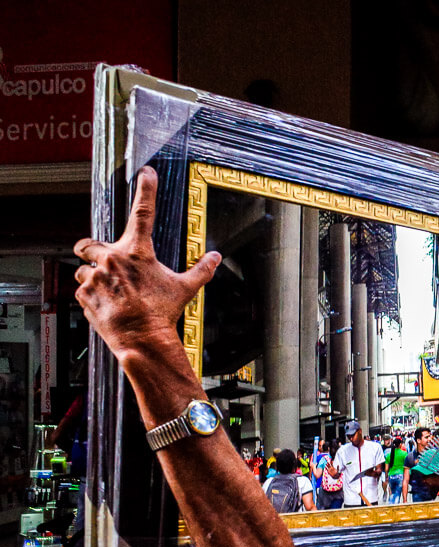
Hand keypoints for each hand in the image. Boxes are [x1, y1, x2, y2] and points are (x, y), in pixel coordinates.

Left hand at [74, 167, 220, 363]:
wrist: (142, 340)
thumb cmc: (162, 314)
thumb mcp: (184, 289)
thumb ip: (201, 270)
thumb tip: (215, 257)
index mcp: (138, 253)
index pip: (143, 212)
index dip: (146, 190)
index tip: (146, 174)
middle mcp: (112, 260)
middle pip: (89, 243)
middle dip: (93, 250)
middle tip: (104, 261)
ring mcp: (94, 277)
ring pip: (84, 269)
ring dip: (93, 277)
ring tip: (111, 292)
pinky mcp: (83, 294)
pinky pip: (82, 289)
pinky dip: (92, 296)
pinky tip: (107, 305)